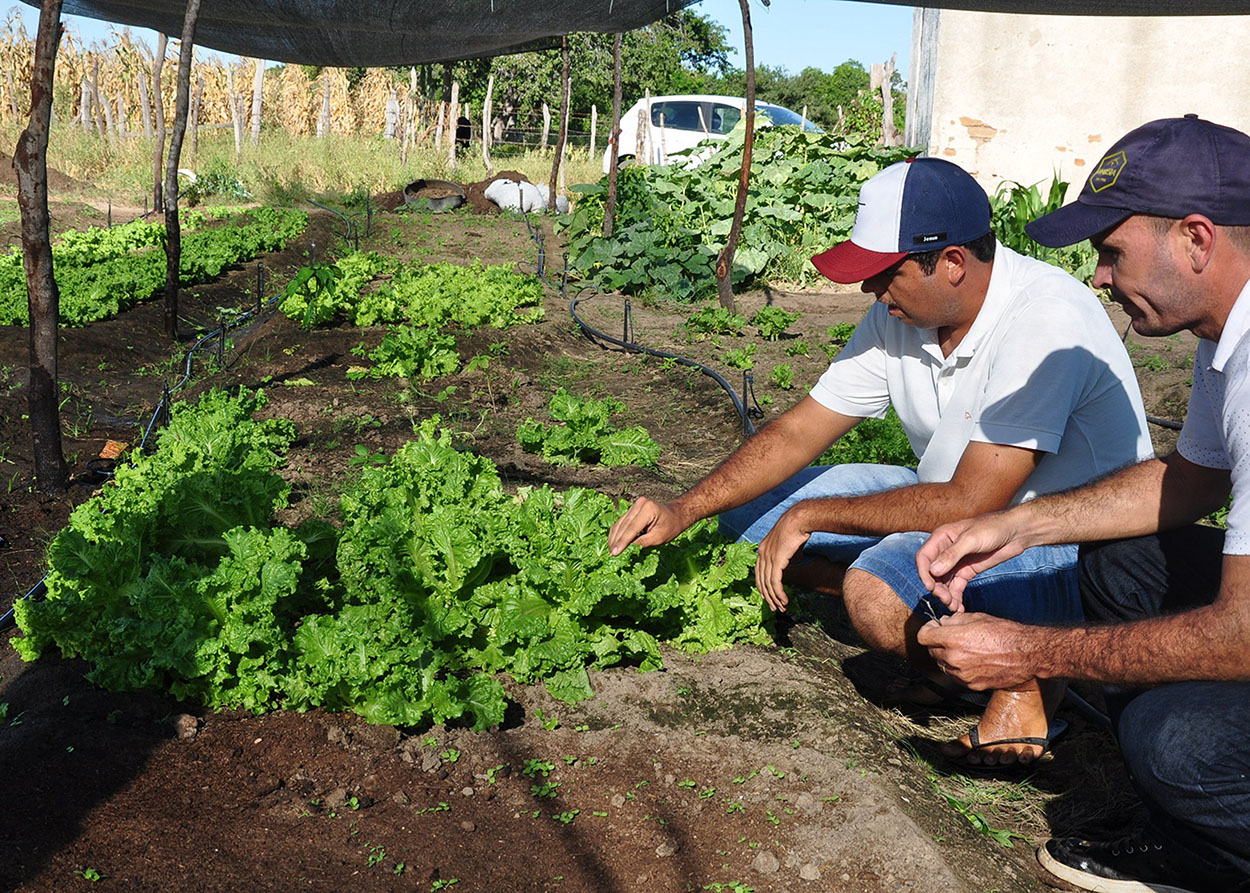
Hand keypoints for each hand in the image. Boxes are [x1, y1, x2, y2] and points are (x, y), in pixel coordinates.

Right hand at [608, 497, 689, 554]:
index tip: (614, 553)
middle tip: (611, 555)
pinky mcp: (632, 509)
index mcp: (648, 509)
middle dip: (616, 541)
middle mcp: (640, 504)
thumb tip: (626, 549)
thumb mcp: (659, 538)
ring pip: (620, 523)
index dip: (622, 542)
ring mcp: (635, 505)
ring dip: (614, 537)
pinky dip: (617, 532)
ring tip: (611, 551)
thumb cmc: (671, 527)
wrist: (676, 515)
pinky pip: (622, 522)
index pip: (631, 528)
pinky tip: (614, 543)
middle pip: (623, 525)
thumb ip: (642, 543)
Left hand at [755, 504, 812, 612]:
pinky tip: (784, 600)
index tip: (769, 597)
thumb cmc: (797, 529)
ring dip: (775, 598)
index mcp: (762, 549)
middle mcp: (762, 553)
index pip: (759, 573)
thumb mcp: (788, 544)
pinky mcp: (776, 560)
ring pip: (768, 584)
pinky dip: (779, 593)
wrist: (800, 519)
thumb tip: (793, 562)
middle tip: (775, 607)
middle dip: (768, 596)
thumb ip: (786, 555)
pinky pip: (775, 582)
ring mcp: (768, 557)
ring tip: (781, 607)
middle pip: (761, 581)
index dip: (763, 587)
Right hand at [915, 512, 1027, 611]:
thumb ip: (951, 555)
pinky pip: (956, 586)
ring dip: (946, 595)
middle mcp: (945, 551)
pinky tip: (958, 606)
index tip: (931, 587)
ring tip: (953, 606)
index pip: (924, 558)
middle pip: (932, 573)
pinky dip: (955, 597)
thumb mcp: (971, 540)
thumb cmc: (993, 528)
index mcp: (941, 538)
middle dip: (937, 588)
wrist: (1016, 532)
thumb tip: (933, 571)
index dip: (924, 573)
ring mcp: (956, 562)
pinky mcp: (967, 571)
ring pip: (943, 582)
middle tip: (946, 600)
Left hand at [916, 613, 1035, 689]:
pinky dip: (957, 668)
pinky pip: (955, 675)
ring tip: (963, 648)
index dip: (928, 630)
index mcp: (953, 640)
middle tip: (949, 636)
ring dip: (946, 656)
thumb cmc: (1005, 633)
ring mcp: (962, 675)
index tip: (934, 627)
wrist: (1027, 655)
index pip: (923, 637)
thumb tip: (942, 622)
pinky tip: (971, 660)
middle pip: (931, 651)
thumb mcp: (977, 618)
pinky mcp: (971, 685)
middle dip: (937, 643)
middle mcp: (954, 659)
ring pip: (942, 664)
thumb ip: (954, 620)